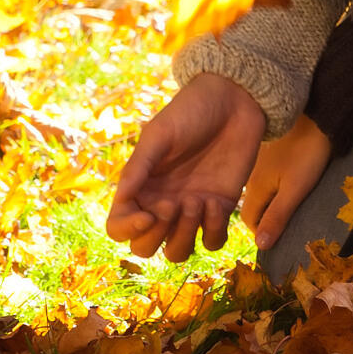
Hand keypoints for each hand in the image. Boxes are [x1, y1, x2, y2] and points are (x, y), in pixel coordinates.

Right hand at [106, 73, 267, 262]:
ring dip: (184, 236)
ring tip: (197, 201)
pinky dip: (212, 231)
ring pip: (177, 252)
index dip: (127, 230)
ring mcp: (189, 210)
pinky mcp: (218, 210)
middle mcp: (160, 204)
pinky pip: (211, 241)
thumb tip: (120, 200)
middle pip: (144, 247)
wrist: (234, 102)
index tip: (148, 215)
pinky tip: (215, 203)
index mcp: (139, 187)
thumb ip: (138, 168)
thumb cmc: (190, 112)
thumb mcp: (160, 135)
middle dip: (157, 235)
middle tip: (174, 204)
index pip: (118, 227)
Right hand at [241, 117, 331, 252]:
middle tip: (287, 224)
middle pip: (252, 206)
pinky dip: (274, 187)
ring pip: (258, 191)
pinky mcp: (270, 153)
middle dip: (264, 219)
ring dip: (270, 203)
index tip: (279, 235)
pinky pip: (265, 177)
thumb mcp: (296, 189)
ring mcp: (260, 163)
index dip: (261, 231)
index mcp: (254, 187)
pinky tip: (289, 184)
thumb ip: (277, 216)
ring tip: (290, 207)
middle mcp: (251, 175)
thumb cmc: (308, 154)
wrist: (316, 115)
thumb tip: (260, 245)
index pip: (248, 220)